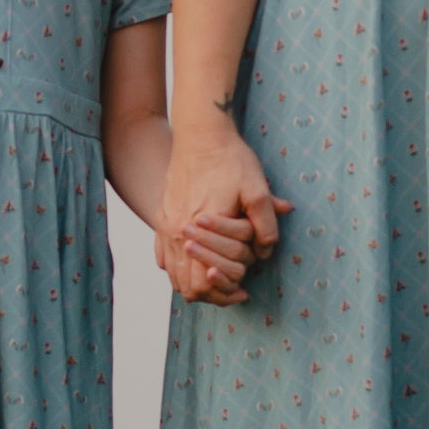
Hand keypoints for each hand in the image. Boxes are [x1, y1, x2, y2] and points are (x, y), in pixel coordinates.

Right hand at [157, 128, 289, 304]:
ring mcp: (165, 225)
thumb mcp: (257, 187)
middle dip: (210, 294)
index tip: (241, 291)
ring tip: (216, 279)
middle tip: (232, 290)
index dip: (223, 293)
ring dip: (193, 282)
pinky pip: (163, 256)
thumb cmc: (229, 159)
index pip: (202, 282)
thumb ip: (265, 222)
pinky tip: (196, 262)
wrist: (200, 134)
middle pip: (185, 285)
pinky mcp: (161, 217)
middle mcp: (176, 231)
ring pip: (172, 273)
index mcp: (199, 228)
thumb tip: (266, 250)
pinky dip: (178, 268)